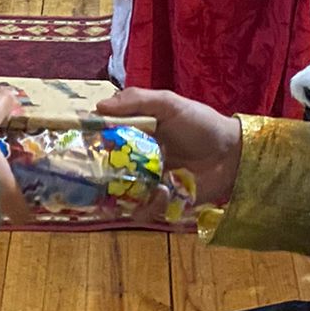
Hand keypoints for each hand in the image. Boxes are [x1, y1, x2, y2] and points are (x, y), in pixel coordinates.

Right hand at [95, 88, 242, 206]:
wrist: (232, 154)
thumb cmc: (201, 124)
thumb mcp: (169, 104)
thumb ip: (136, 100)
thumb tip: (99, 107)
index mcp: (135, 132)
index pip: (104, 137)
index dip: (90, 141)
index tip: (77, 143)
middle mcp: (136, 157)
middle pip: (106, 169)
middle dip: (100, 174)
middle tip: (99, 174)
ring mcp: (147, 181)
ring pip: (120, 192)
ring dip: (125, 192)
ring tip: (142, 183)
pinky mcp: (160, 201)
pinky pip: (143, 209)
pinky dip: (149, 205)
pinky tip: (163, 192)